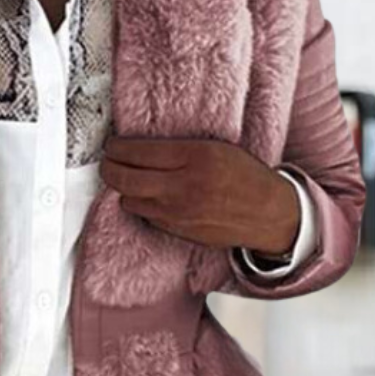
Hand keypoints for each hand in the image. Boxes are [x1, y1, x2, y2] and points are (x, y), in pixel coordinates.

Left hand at [98, 136, 300, 255]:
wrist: (267, 213)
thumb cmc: (245, 177)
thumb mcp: (216, 148)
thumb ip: (179, 148)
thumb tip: (139, 147)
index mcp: (195, 156)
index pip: (138, 151)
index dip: (117, 148)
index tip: (112, 145)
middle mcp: (183, 185)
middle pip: (125, 178)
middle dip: (109, 168)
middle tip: (107, 162)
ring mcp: (178, 211)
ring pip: (130, 200)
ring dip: (124, 189)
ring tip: (126, 179)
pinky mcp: (177, 230)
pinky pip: (145, 216)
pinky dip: (141, 205)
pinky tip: (148, 196)